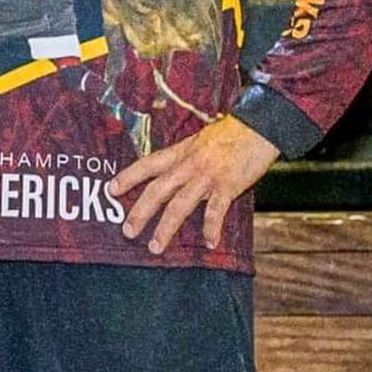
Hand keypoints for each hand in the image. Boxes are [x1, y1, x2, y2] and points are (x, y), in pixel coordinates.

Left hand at [109, 115, 278, 255]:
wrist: (260, 125)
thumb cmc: (232, 134)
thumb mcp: (200, 141)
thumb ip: (185, 158)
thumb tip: (172, 174)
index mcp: (181, 153)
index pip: (148, 165)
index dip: (128, 177)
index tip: (111, 189)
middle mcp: (188, 165)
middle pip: (157, 191)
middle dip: (139, 212)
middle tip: (127, 231)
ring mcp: (207, 176)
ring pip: (179, 205)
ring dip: (165, 228)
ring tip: (155, 246)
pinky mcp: (228, 184)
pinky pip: (216, 210)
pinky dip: (212, 228)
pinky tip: (209, 243)